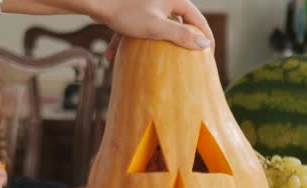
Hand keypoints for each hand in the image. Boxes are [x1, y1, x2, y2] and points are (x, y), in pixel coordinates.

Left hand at [99, 0, 213, 59]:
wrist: (96, 0)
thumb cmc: (127, 12)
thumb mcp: (156, 27)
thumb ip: (181, 35)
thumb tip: (204, 45)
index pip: (197, 18)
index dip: (205, 36)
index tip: (209, 54)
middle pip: (178, 23)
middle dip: (178, 41)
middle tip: (186, 58)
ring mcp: (146, 5)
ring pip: (154, 27)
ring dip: (148, 45)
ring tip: (150, 61)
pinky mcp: (131, 10)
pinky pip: (133, 28)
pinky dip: (124, 41)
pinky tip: (110, 56)